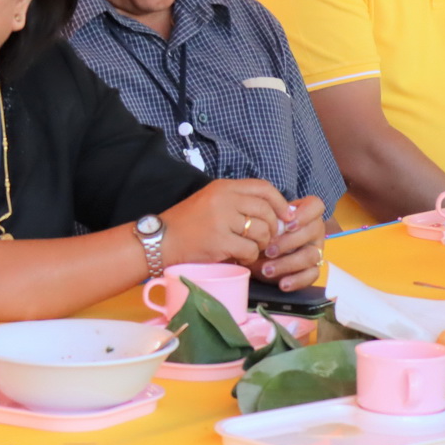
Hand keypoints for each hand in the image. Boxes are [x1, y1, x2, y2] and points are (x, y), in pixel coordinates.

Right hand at [157, 179, 287, 268]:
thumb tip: (275, 214)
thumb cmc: (186, 225)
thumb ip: (237, 204)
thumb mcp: (210, 203)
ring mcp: (221, 219)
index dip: (279, 202)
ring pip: (261, 231)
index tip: (285, 216)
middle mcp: (223, 198)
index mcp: (222, 187)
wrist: (160, 241)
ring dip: (261, 244)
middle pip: (265, 210)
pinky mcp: (219, 240)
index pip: (262, 187)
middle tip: (265, 239)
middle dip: (272, 227)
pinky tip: (238, 257)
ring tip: (249, 249)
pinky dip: (249, 257)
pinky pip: (250, 249)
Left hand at [254, 195, 326, 290]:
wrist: (256, 251)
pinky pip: (312, 275)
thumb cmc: (262, 231)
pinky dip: (297, 280)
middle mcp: (314, 230)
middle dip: (288, 242)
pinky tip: (282, 284)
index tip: (287, 225)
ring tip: (267, 269)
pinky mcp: (313, 269)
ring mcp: (315, 250)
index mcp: (305, 213)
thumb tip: (263, 226)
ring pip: (311, 255)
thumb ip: (266, 220)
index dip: (304, 214)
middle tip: (267, 250)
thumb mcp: (262, 222)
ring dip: (287, 263)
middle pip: (313, 231)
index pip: (316, 206)